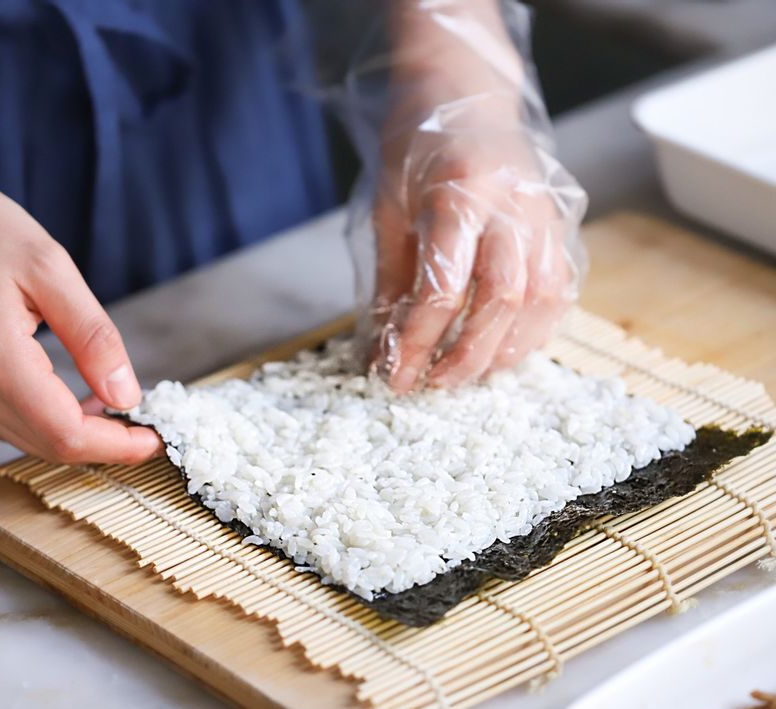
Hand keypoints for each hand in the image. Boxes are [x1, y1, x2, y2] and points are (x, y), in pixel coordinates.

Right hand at [0, 180, 161, 463]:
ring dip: (81, 435)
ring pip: (30, 439)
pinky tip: (82, 401)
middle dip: (106, 445)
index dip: (116, 446)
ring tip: (122, 411)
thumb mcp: (49, 269)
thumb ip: (92, 335)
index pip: (65, 432)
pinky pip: (11, 423)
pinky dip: (53, 422)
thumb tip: (125, 395)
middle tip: (149, 429)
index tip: (156, 439)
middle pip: (49, 444)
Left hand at [369, 20, 585, 392]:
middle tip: (436, 383)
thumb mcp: (389, 209)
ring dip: (506, 349)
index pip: (443, 286)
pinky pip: (560, 290)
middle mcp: (512, 204)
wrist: (467, 94)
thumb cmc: (419, 147)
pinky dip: (536, 329)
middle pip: (502, 300)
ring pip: (541, 300)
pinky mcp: (560, 226)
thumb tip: (380, 350)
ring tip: (470, 371)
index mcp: (460, 193)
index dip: (418, 340)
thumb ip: (390, 281)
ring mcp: (545, 215)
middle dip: (468, 355)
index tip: (397, 374)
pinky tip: (506, 346)